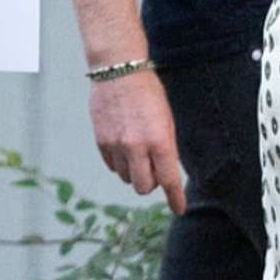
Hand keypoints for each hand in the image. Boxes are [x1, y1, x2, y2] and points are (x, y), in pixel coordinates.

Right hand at [89, 70, 185, 214]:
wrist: (119, 71)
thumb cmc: (147, 91)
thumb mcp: (167, 117)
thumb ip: (167, 145)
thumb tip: (167, 169)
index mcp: (158, 140)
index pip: (168, 179)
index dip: (175, 197)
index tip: (178, 208)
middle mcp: (136, 147)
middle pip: (143, 187)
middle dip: (151, 183)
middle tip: (154, 170)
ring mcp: (116, 146)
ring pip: (126, 178)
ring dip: (134, 171)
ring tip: (137, 150)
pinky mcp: (101, 143)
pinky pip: (112, 166)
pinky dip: (120, 162)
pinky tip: (124, 145)